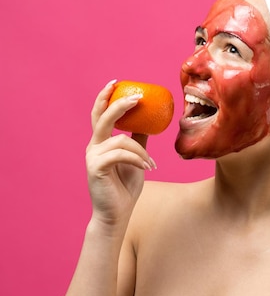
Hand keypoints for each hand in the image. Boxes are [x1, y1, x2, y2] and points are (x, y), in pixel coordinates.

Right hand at [85, 80, 154, 227]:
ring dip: (141, 151)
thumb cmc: (126, 186)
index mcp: (101, 142)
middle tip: (137, 98)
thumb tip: (148, 123)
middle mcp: (93, 146)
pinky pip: (120, 154)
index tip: (116, 82)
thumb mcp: (136, 158)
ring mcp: (92, 157)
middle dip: (119, 105)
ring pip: (120, 140)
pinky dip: (137, 159)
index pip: (99, 114)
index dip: (105, 97)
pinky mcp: (95, 168)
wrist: (118, 212)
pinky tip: (146, 168)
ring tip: (151, 164)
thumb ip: (138, 140)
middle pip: (102, 118)